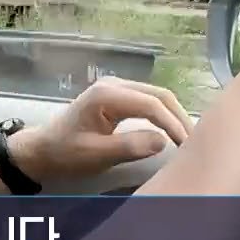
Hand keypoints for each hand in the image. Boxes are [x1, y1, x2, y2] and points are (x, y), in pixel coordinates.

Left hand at [5, 76, 193, 186]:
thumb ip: (129, 146)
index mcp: (106, 95)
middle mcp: (113, 85)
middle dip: (180, 117)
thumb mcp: (96, 155)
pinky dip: (164, 114)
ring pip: (156, 96)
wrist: (42, 150)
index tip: (188, 145)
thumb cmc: (65, 153)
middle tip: (196, 142)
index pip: (152, 104)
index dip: (173, 124)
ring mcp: (115, 88)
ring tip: (189, 138)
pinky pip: (148, 101)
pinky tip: (173, 130)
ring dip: (174, 115)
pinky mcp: (117, 97)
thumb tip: (163, 140)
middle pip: (159, 95)